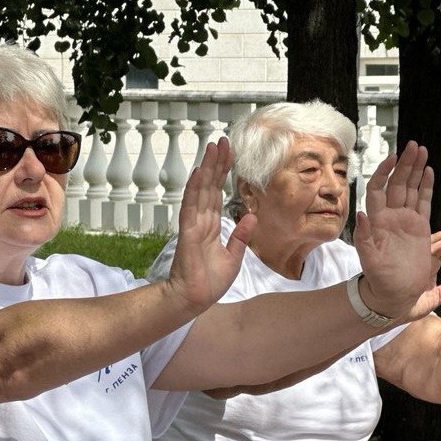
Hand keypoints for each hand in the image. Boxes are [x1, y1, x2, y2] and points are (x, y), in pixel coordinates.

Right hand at [165, 138, 255, 313]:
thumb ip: (241, 237)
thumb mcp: (234, 257)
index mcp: (212, 226)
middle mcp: (202, 221)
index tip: (228, 154)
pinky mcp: (189, 232)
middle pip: (209, 186)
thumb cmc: (210, 282)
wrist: (195, 299)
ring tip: (212, 147)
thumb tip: (251, 216)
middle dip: (216, 163)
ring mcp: (194, 224)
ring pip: (201, 190)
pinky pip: (191, 206)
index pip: (217, 193)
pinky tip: (199, 172)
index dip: (222, 174)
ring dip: (206, 168)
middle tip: (221, 141)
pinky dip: (195, 189)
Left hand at [354, 141, 440, 318]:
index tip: (393, 157)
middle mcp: (391, 217)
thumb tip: (360, 214)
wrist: (392, 294)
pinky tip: (428, 172)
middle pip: (398, 184)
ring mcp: (405, 221)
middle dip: (405, 164)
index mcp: (378, 221)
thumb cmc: (378, 280)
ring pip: (411, 189)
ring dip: (416, 170)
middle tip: (414, 145)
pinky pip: (423, 202)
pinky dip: (426, 187)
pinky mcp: (419, 228)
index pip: (379, 189)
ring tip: (422, 151)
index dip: (385, 172)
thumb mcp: (369, 260)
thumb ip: (363, 238)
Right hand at [397, 223, 440, 319]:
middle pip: (439, 243)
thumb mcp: (433, 299)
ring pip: (428, 244)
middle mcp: (420, 261)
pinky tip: (438, 243)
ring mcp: (410, 260)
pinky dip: (426, 249)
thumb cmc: (404, 307)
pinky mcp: (401, 263)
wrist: (384, 312)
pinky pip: (414, 254)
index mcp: (428, 267)